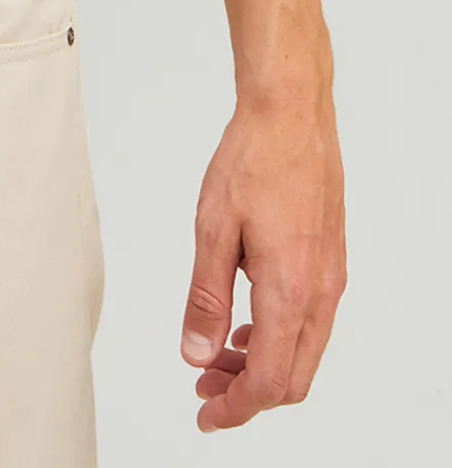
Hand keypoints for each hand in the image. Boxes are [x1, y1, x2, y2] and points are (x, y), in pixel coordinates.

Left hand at [180, 93, 345, 429]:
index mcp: (291, 290)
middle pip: (293, 378)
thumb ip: (206, 298)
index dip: (236, 408)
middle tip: (203, 389)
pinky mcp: (329, 260)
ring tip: (216, 356)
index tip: (205, 414)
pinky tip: (245, 322)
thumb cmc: (252, 160)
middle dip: (248, 394)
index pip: (270, 381)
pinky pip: (310, 322)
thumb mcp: (213, 229)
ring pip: (304, 352)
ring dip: (262, 365)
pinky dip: (278, 337)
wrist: (291, 114)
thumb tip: (198, 354)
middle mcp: (320, 292)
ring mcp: (330, 277)